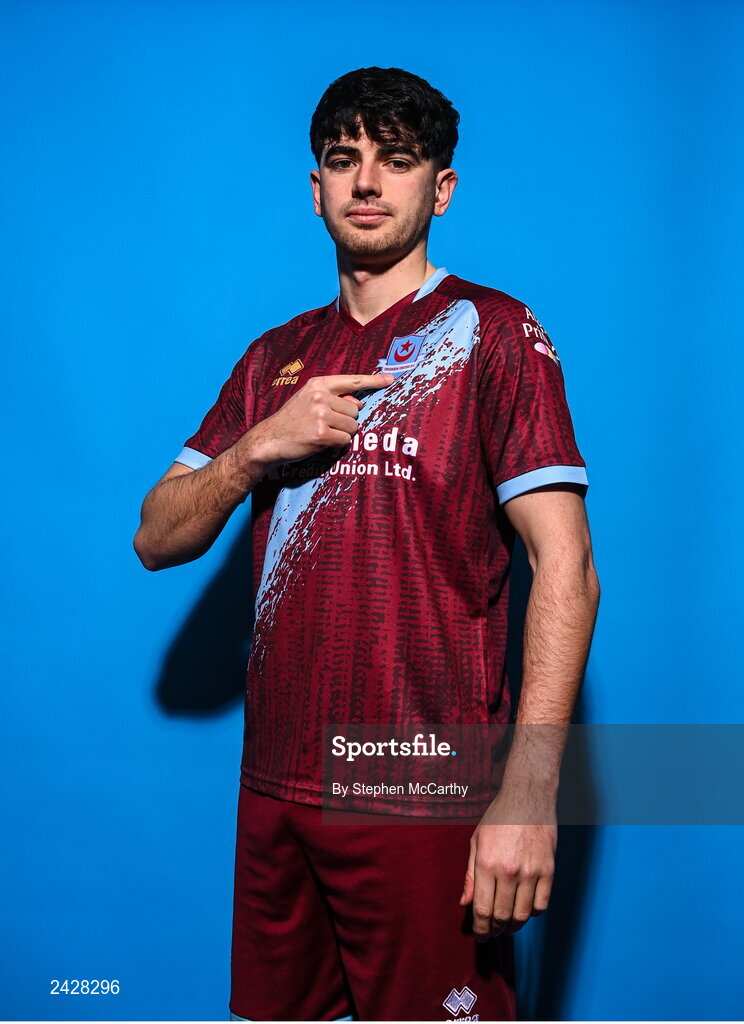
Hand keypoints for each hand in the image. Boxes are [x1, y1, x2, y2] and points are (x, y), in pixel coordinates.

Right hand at [249, 373, 393, 469]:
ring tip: (322, 433)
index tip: (391, 379)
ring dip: (342, 434)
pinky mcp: (321, 434)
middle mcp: (321, 396)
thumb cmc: (291, 420)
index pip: (352, 381)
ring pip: (352, 427)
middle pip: (355, 411)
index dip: (373, 381)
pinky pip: (345, 441)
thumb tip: (358, 404)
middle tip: (324, 425)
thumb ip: (334, 399)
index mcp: (318, 385)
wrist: (269, 439)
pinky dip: (337, 445)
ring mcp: (321, 415)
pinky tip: (321, 442)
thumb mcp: (309, 401)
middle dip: (346, 421)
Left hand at [459, 794, 556, 939]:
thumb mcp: (476, 841)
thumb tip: (464, 903)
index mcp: (487, 863)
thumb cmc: (499, 818)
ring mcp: (531, 871)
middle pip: (502, 915)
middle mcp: (509, 870)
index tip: (480, 935)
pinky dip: (534, 913)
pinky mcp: (548, 870)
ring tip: (508, 927)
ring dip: (514, 926)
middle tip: (492, 933)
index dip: (481, 928)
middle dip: (495, 930)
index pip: (483, 909)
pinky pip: (542, 904)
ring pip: (523, 914)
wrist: (528, 797)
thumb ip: (470, 875)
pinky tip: (526, 910)